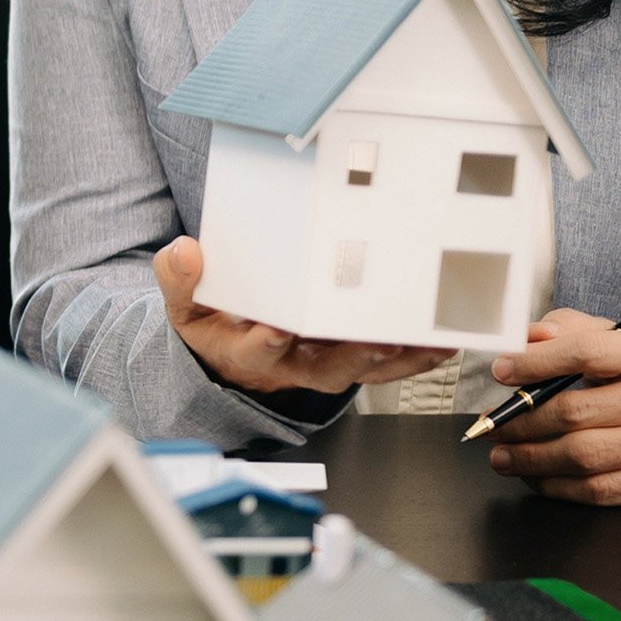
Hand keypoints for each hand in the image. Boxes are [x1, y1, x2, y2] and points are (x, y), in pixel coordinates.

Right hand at [156, 238, 455, 397]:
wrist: (229, 354)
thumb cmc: (213, 324)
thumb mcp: (184, 306)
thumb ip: (179, 280)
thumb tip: (185, 251)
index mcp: (248, 352)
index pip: (258, 351)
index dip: (268, 342)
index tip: (276, 328)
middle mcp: (293, 365)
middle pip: (326, 369)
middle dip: (353, 355)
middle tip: (378, 339)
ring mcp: (325, 365)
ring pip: (364, 369)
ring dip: (398, 358)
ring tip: (429, 340)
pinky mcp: (349, 360)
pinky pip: (386, 365)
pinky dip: (415, 356)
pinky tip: (441, 342)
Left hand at [483, 312, 620, 503]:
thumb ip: (571, 330)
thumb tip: (527, 339)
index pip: (586, 354)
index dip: (536, 363)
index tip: (502, 371)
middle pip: (576, 412)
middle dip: (522, 420)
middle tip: (492, 424)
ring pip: (582, 456)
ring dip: (529, 458)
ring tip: (501, 453)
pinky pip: (597, 490)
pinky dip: (555, 485)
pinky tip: (535, 475)